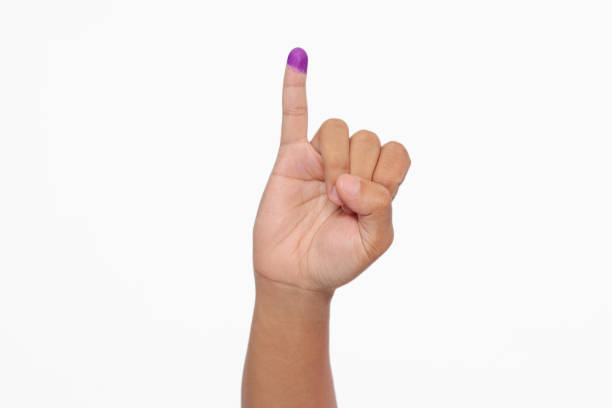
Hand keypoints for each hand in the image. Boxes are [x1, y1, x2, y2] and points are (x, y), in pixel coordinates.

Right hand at [253, 48, 410, 293]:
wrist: (295, 275)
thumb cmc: (337, 260)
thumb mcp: (375, 242)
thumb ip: (380, 207)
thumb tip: (348, 179)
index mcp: (378, 184)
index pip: (396, 152)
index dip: (386, 172)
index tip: (367, 202)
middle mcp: (353, 166)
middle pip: (367, 137)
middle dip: (358, 170)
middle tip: (340, 204)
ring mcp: (321, 160)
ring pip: (338, 128)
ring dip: (336, 158)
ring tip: (327, 192)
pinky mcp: (291, 159)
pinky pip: (294, 116)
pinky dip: (295, 88)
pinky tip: (298, 58)